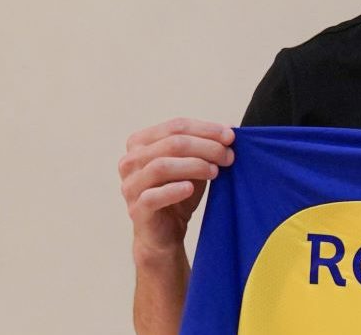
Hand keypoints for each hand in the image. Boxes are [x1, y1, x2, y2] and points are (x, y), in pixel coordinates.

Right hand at [119, 118, 235, 260]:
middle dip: (206, 147)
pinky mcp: (136, 209)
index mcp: (141, 142)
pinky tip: (190, 188)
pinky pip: (152, 196)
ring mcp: (130, 185)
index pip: (176, 126)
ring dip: (194, 165)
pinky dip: (173, 190)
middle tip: (228, 156)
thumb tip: (230, 127)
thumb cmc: (178, 193)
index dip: (206, 129)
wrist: (166, 233)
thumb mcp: (194, 164)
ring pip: (161, 166)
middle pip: (172, 143)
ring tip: (215, 171)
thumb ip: (206, 145)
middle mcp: (130, 161)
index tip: (230, 136)